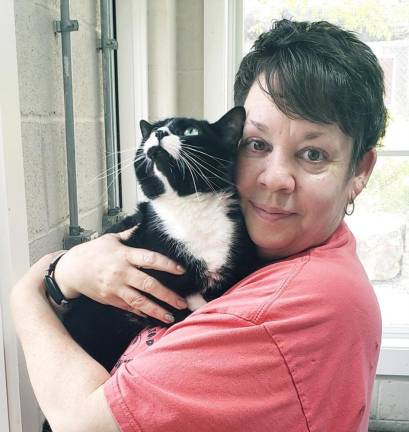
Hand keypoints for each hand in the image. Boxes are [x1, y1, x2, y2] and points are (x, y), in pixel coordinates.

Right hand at [54, 228, 187, 322]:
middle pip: (148, 284)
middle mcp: (121, 272)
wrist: (71, 269)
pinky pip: (128, 307)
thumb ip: (130, 234)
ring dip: (156, 310)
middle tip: (182, 302)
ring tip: (170, 317)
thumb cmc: (93, 251)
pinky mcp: (110, 299)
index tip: (181, 270)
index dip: (167, 265)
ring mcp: (115, 288)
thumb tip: (145, 222)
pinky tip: (152, 317)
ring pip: (139, 301)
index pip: (150, 259)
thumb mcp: (111, 239)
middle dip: (167, 295)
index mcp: (124, 255)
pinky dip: (141, 312)